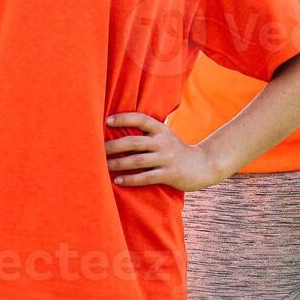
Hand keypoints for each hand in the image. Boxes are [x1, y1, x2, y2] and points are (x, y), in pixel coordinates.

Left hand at [104, 112, 225, 191]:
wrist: (203, 165)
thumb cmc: (177, 151)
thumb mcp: (166, 136)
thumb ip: (148, 133)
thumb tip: (119, 129)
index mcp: (161, 130)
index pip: (141, 119)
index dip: (124, 118)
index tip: (107, 121)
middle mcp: (164, 142)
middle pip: (134, 142)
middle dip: (114, 146)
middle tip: (97, 150)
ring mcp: (167, 158)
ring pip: (137, 161)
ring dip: (118, 164)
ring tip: (103, 166)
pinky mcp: (169, 174)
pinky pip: (145, 177)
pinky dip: (130, 179)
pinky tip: (118, 180)